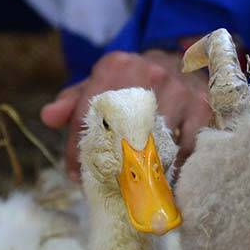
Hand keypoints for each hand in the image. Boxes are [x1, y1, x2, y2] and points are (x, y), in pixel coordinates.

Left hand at [40, 49, 211, 180]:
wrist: (180, 60)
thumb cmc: (132, 80)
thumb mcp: (100, 82)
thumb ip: (72, 101)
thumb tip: (47, 118)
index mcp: (117, 66)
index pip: (89, 112)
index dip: (78, 149)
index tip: (74, 174)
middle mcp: (149, 73)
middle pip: (123, 132)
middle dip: (111, 165)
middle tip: (104, 186)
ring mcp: (179, 90)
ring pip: (156, 144)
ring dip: (144, 172)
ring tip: (133, 189)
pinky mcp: (202, 106)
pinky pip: (186, 149)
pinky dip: (174, 169)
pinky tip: (164, 181)